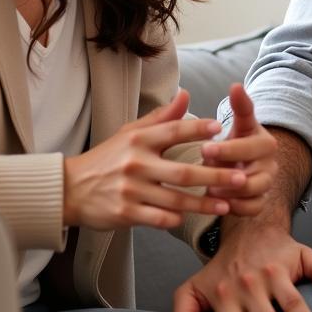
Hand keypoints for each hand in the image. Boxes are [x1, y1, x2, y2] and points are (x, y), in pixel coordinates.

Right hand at [63, 89, 248, 229]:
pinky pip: (158, 218)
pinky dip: (176, 218)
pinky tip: (191, 217)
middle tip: (242, 177)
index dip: (198, 129)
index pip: (173, 130)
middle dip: (215, 175)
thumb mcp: (130, 132)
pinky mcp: (125, 213)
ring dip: (204, 204)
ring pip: (176, 199)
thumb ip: (161, 117)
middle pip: (184, 171)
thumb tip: (186, 94)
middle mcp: (136, 163)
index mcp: (139, 139)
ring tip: (227, 205)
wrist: (70, 188)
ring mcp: (131, 189)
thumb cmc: (107, 158)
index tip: (221, 129)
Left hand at [201, 83, 277, 215]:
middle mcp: (270, 164)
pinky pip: (252, 209)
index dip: (227, 150)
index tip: (204, 148)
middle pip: (252, 175)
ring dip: (229, 192)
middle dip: (226, 174)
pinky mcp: (261, 202)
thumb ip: (240, 106)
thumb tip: (236, 84)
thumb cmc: (238, 139)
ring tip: (208, 188)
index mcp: (265, 142)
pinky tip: (217, 202)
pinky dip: (235, 207)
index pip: (249, 147)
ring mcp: (267, 185)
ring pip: (252, 193)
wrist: (245, 163)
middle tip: (203, 173)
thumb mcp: (240, 122)